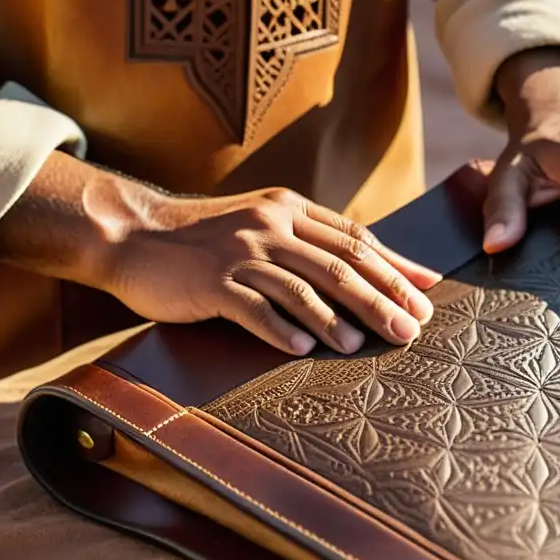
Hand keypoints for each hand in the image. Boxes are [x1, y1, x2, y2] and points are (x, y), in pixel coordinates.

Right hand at [104, 188, 441, 355]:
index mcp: (289, 209)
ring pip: (301, 287)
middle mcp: (270, 225)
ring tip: (361, 346)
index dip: (394, 267)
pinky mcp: (211, 281)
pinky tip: (304, 350)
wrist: (134, 235)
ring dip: (335, 319)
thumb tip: (362, 266)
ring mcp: (240, 252)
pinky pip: (253, 308)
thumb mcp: (260, 223)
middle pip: (338, 264)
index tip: (425, 293)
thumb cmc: (205, 238)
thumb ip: (306, 239)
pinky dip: (281, 330)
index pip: (354, 238)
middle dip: (380, 298)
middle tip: (411, 328)